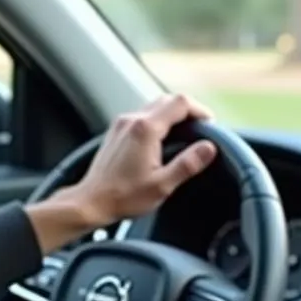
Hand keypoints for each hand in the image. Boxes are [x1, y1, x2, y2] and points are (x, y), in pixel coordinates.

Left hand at [68, 93, 217, 228]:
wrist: (91, 202)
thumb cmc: (123, 197)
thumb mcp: (161, 185)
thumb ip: (187, 164)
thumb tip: (209, 147)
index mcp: (145, 129)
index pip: (180, 103)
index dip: (200, 111)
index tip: (209, 126)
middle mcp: (132, 120)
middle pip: (168, 99)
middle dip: (188, 110)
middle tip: (200, 129)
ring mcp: (121, 124)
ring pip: (154, 105)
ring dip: (172, 114)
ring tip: (185, 134)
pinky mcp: (116, 131)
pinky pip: (142, 114)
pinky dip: (158, 119)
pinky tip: (163, 139)